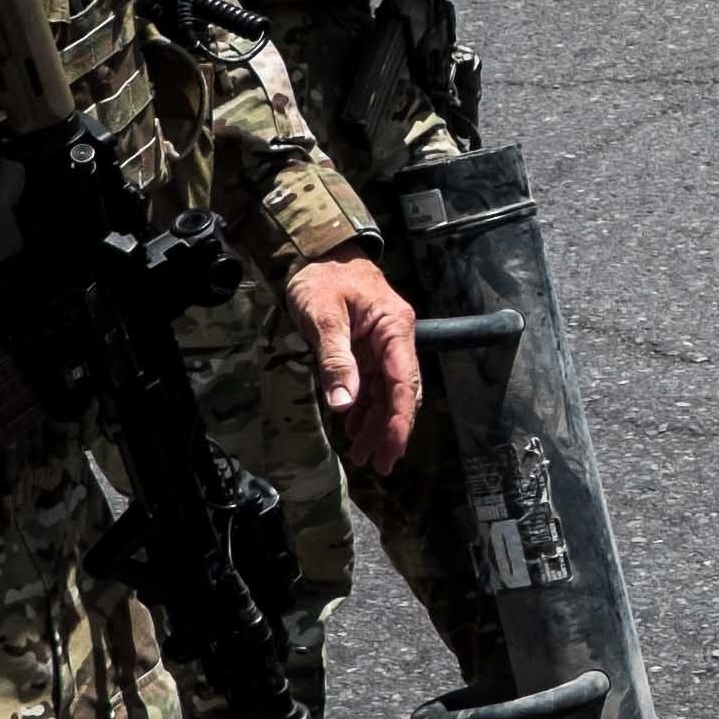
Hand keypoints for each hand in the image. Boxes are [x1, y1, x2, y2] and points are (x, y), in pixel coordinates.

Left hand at [286, 253, 421, 474]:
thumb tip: (344, 404)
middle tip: (379, 464)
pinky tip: (353, 428)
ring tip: (363, 455)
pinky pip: (371, 384)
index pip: (404, 382)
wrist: (313, 253)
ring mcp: (381, 345)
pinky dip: (364, 408)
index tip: (392, 449)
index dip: (400, 419)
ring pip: (386, 393)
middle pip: (400, 393)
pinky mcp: (367, 348)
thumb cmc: (321, 278)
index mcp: (394, 328)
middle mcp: (395, 339)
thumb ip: (336, 359)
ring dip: (377, 424)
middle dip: (392, 430)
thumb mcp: (323, 317)